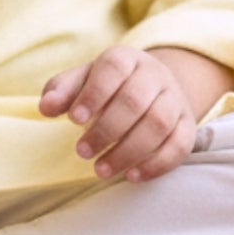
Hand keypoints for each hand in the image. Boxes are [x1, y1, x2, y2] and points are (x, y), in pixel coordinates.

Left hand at [40, 45, 197, 182]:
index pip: (113, 68)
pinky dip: (156, 164)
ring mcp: (175, 99)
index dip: (94, 94)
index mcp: (126, 58)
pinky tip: (131, 176)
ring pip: (159, 124)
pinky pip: (180, 145)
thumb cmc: (106, 86)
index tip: (73, 120)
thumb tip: (46, 108)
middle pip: (135, 100)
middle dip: (106, 130)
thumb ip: (62, 91)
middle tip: (81, 152)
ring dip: (128, 151)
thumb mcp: (82, 81)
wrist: (151, 87)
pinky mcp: (187, 125)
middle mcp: (155, 74)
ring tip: (101, 170)